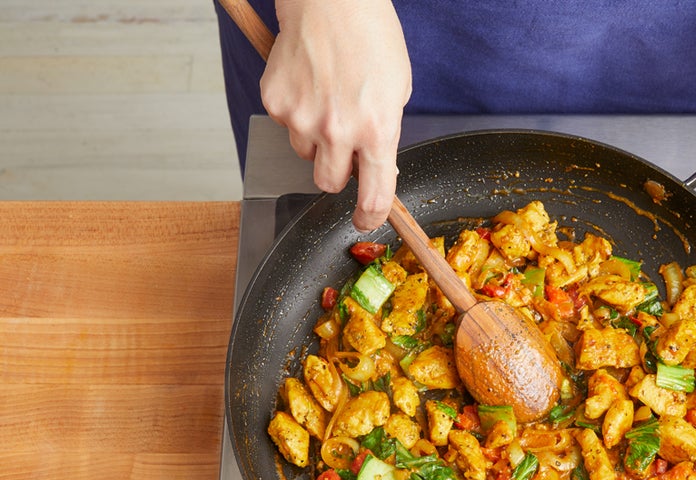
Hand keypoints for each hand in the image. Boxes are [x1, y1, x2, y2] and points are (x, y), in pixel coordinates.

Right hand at [261, 0, 411, 230]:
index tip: (366, 220)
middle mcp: (339, 131)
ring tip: (328, 99)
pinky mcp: (276, 103)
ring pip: (306, 154)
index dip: (370, 215)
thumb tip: (374, 165)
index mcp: (378, 130)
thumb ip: (385, 133)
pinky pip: (287, 126)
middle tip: (344, 145)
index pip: (374, 194)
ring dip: (317, 139)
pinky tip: (310, 84)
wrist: (332, 0)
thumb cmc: (371, 37)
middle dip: (337, 173)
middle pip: (330, 183)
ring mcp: (303, 118)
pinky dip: (297, 112)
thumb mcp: (397, 91)